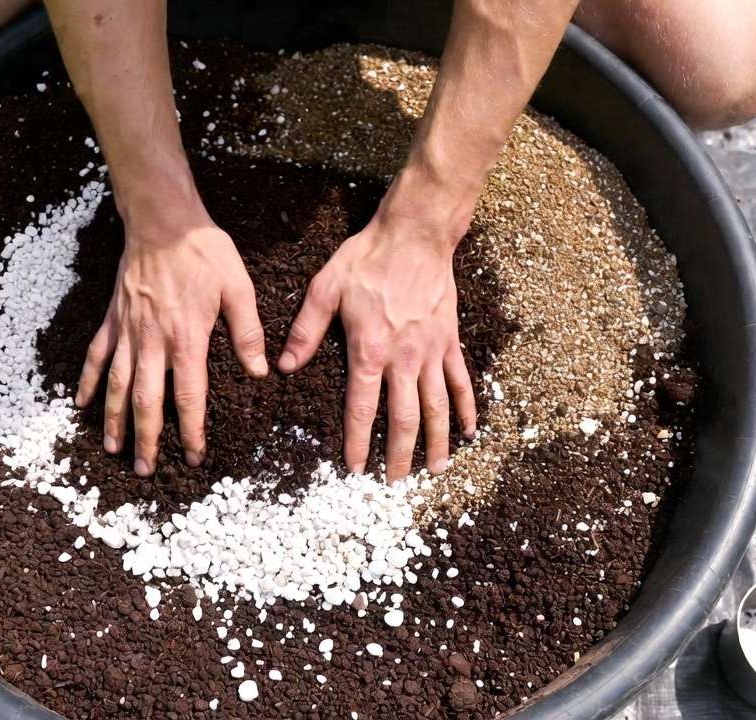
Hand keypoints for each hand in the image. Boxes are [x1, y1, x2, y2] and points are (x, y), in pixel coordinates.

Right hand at [75, 207, 266, 475]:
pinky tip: (81, 404)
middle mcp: (152, 341)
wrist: (162, 220)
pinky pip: (96, 355)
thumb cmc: (203, 251)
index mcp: (186, 338)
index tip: (194, 456)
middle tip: (145, 470)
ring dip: (114, 421)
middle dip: (147, 439)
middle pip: (146, 401)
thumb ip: (247, 331)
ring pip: (116, 385)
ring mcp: (128, 331)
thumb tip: (258, 371)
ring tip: (114, 450)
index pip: (188, 396)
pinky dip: (87, 381)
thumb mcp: (238, 287)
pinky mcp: (112, 318)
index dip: (191, 430)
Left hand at [277, 192, 476, 480]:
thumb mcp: (325, 288)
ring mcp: (432, 351)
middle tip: (395, 483)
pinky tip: (468, 432)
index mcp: (369, 349)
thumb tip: (287, 366)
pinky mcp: (450, 340)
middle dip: (400, 455)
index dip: (359, 442)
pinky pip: (461, 381)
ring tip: (435, 470)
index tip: (355, 469)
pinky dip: (466, 408)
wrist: (417, 234)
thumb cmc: (367, 258)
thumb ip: (306, 330)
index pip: (363, 408)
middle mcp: (404, 357)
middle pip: (404, 418)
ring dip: (436, 442)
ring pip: (436, 407)